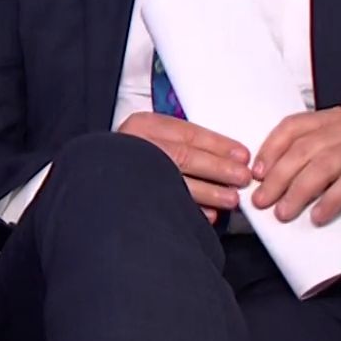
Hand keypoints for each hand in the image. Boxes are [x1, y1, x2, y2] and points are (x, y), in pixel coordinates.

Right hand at [116, 111, 252, 223]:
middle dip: (218, 168)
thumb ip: (181, 142)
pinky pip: (167, 204)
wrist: (98, 179)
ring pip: (176, 181)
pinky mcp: (131, 197)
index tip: (241, 155)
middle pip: (184, 156)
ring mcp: (132, 172)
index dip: (218, 145)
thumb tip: (224, 157)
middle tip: (243, 177)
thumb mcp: (153, 137)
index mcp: (143, 125)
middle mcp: (136, 145)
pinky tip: (209, 215)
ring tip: (232, 199)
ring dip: (209, 191)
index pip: (187, 133)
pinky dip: (191, 210)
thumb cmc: (134, 156)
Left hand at [250, 108, 340, 236]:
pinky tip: (317, 217)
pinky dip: (329, 202)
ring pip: (323, 166)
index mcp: (334, 119)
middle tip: (262, 201)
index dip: (270, 149)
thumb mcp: (337, 161)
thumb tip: (266, 181)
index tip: (255, 174)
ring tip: (283, 213)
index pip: (292, 127)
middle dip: (278, 177)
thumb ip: (310, 160)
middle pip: (304, 148)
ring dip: (298, 192)